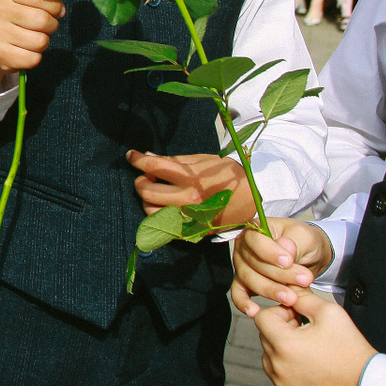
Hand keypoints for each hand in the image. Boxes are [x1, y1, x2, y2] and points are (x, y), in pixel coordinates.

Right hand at [0, 0, 64, 92]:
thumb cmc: (16, 17)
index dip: (54, 5)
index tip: (52, 10)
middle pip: (44, 20)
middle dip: (51, 25)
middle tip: (41, 27)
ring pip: (41, 41)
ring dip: (42, 42)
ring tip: (31, 38)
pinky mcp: (0, 54)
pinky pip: (34, 58)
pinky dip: (34, 57)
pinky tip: (24, 51)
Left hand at [125, 150, 252, 224]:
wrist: (254, 197)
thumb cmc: (228, 175)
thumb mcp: (202, 161)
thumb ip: (174, 161)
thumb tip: (147, 156)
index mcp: (190, 178)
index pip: (153, 167)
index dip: (136, 159)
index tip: (131, 155)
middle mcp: (187, 198)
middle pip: (146, 191)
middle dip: (141, 181)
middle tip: (148, 176)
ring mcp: (189, 217)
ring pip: (150, 211)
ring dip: (147, 200)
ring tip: (156, 191)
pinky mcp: (193, 230)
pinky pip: (165, 226)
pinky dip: (158, 215)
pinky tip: (164, 206)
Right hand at [231, 219, 332, 311]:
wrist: (308, 256)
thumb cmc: (304, 242)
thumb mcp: (305, 237)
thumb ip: (294, 242)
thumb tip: (285, 249)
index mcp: (255, 230)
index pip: (255, 241)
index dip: (270, 252)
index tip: (289, 261)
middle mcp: (243, 247)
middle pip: (253, 263)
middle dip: (279, 275)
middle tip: (304, 280)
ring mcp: (242, 266)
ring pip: (248, 280)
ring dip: (270, 290)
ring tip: (292, 298)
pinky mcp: (245, 283)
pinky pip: (238, 293)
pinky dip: (244, 303)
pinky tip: (255, 311)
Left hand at [249, 289, 376, 385]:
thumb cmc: (351, 347)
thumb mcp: (329, 313)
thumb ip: (302, 297)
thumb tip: (285, 288)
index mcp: (284, 345)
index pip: (262, 317)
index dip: (281, 312)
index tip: (300, 317)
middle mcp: (277, 368)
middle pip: (265, 337)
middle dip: (282, 331)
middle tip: (309, 333)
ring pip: (269, 358)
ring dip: (282, 350)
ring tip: (311, 351)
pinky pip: (278, 377)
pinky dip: (288, 370)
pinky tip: (312, 368)